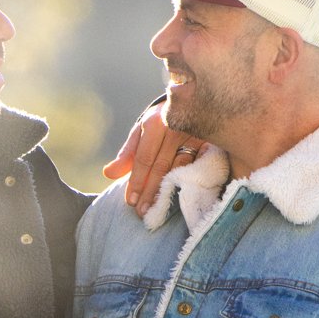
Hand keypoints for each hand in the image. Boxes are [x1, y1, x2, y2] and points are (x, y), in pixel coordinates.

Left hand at [102, 102, 207, 217]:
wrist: (192, 104)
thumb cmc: (161, 123)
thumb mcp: (141, 133)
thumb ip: (127, 154)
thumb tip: (108, 174)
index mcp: (154, 123)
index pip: (143, 158)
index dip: (136, 181)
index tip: (130, 202)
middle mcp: (175, 128)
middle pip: (161, 166)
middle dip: (150, 191)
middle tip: (143, 212)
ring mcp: (195, 135)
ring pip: (181, 168)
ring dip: (169, 191)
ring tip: (159, 210)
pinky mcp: (211, 143)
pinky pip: (200, 166)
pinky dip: (192, 182)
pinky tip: (185, 196)